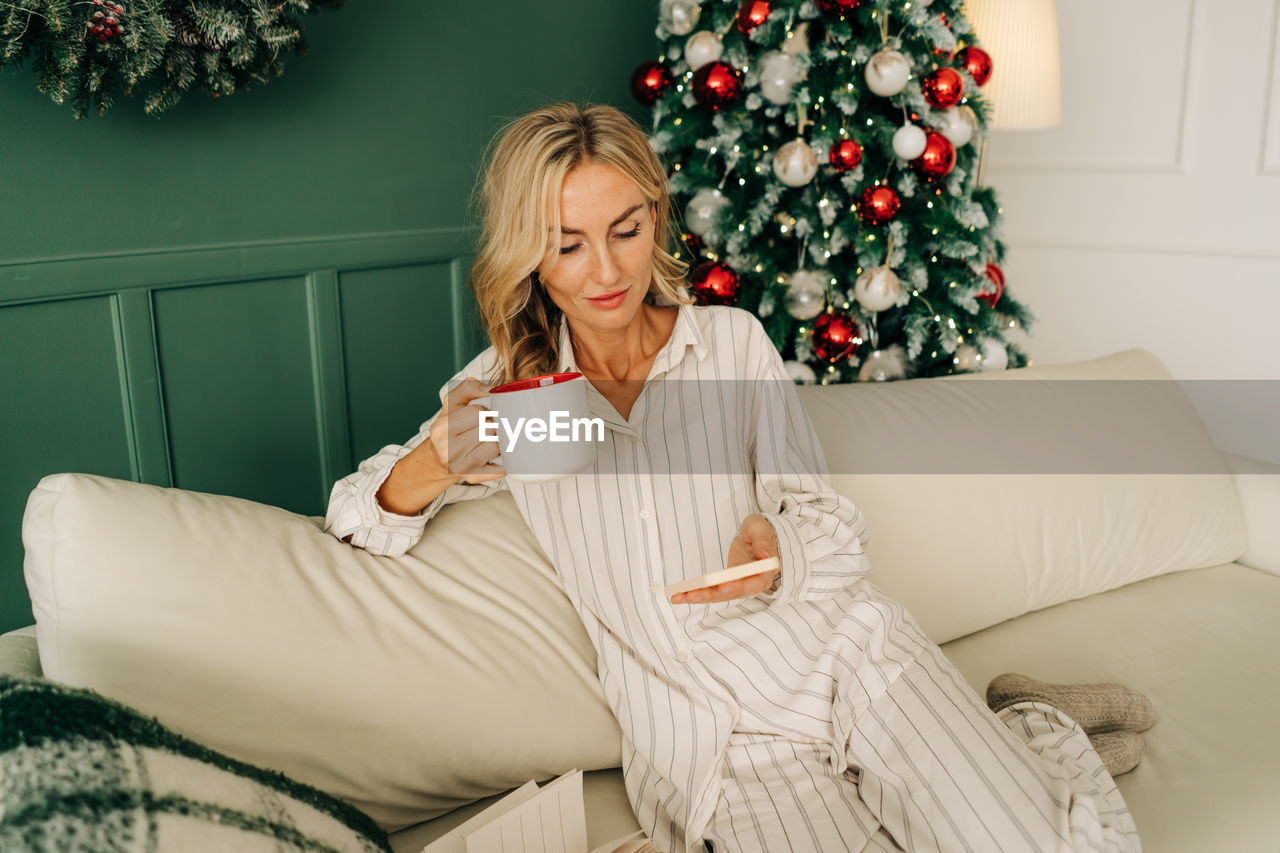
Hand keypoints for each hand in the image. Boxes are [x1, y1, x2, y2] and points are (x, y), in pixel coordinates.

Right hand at [375, 379, 505, 515]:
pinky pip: (501, 467)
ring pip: (496, 447)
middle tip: (490, 425)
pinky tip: (501, 453)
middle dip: (494, 425)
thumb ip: (468, 388)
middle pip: (489, 430)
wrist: (437, 459)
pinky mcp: (474, 477)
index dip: (485, 410)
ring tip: (493, 437)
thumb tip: (489, 389)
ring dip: (500, 440)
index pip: (477, 413)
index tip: (483, 413)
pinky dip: (506, 460)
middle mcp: (448, 450)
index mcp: (442, 429)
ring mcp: (461, 466)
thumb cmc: (449, 427)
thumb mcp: (452, 404)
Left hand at [669, 514, 780, 604]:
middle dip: (710, 595)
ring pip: (718, 595)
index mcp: (765, 572)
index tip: (723, 586)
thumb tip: (765, 556)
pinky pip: (711, 591)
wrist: (756, 536)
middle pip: (732, 594)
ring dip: (698, 597)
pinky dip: (695, 594)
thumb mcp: (760, 529)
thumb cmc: (761, 530)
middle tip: (691, 595)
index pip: (754, 584)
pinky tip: (678, 596)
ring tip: (677, 597)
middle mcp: (753, 583)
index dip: (738, 587)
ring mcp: (739, 585)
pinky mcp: (727, 584)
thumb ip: (762, 541)